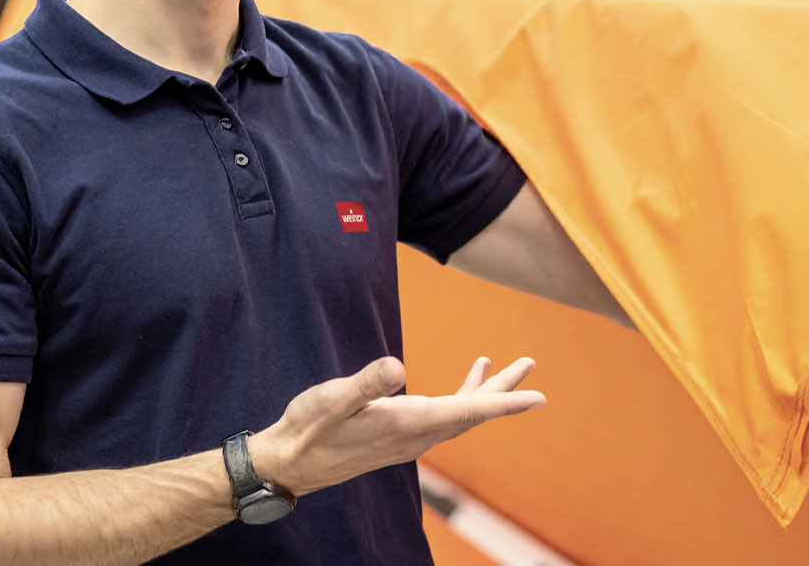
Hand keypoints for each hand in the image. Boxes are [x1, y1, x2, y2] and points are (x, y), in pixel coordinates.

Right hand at [249, 356, 544, 496]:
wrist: (290, 463)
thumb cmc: (308, 427)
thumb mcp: (332, 399)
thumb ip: (365, 383)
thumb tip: (397, 366)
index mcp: (405, 425)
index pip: (467, 412)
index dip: (503, 402)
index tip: (538, 397)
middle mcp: (414, 437)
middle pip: (471, 413)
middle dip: (503, 390)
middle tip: (529, 364)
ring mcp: (407, 439)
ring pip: (458, 415)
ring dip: (482, 392)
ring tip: (499, 365)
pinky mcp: (397, 436)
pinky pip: (440, 417)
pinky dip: (456, 397)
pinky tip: (454, 383)